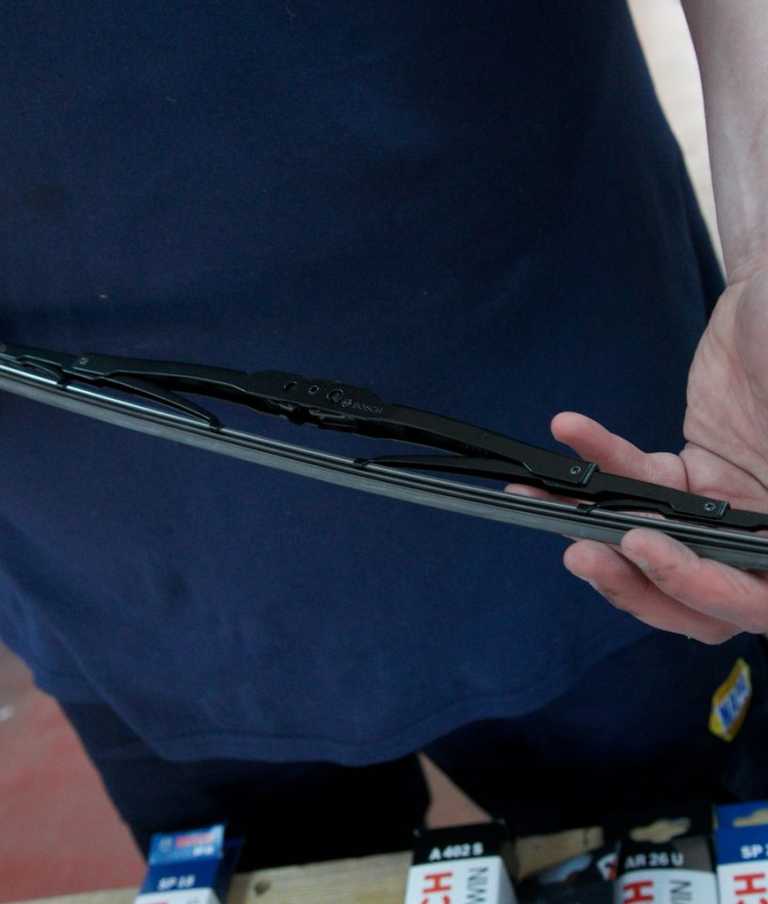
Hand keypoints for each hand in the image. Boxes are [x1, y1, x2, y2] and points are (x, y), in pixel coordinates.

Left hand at [505, 268, 767, 642]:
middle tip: (582, 552)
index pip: (763, 596)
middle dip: (637, 580)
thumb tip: (760, 540)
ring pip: (659, 549)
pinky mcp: (687, 476)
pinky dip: (601, 459)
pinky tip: (569, 429)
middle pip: (703, 596)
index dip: (706, 589)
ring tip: (544, 502)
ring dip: (598, 533)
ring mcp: (727, 509)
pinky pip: (638, 480)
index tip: (646, 547)